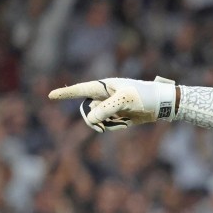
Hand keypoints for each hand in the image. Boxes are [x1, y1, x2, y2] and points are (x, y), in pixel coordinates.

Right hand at [48, 76, 177, 132]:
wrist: (162, 104)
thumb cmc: (144, 96)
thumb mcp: (125, 100)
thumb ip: (105, 109)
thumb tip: (90, 119)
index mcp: (105, 86)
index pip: (81, 90)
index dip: (66, 94)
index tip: (50, 95)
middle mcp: (106, 96)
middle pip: (88, 110)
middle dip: (94, 119)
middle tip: (105, 124)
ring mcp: (111, 107)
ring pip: (97, 119)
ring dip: (107, 123)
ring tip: (124, 120)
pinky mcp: (118, 116)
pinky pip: (108, 125)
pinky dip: (115, 126)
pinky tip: (127, 123)